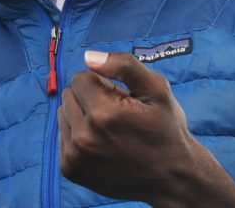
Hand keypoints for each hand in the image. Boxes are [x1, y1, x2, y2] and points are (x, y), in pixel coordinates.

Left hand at [58, 51, 234, 206]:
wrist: (171, 177)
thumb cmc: (166, 129)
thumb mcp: (157, 90)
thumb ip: (124, 65)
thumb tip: (88, 57)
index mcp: (104, 114)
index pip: (81, 78)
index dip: (102, 83)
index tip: (121, 98)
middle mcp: (84, 137)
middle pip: (69, 95)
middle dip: (90, 98)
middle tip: (116, 114)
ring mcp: (75, 157)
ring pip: (63, 114)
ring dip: (82, 116)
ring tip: (109, 129)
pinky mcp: (71, 170)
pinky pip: (63, 136)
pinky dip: (78, 135)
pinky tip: (101, 144)